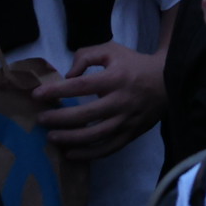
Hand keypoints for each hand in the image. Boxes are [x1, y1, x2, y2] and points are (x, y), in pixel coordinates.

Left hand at [33, 37, 168, 153]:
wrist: (168, 81)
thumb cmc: (134, 65)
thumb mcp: (112, 51)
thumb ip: (87, 56)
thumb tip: (68, 76)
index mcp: (116, 78)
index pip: (81, 86)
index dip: (57, 90)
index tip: (37, 95)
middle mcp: (121, 101)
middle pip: (85, 114)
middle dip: (59, 118)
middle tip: (41, 119)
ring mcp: (127, 120)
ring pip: (95, 135)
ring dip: (70, 138)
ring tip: (51, 137)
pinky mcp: (131, 134)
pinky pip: (107, 149)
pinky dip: (88, 155)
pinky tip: (70, 154)